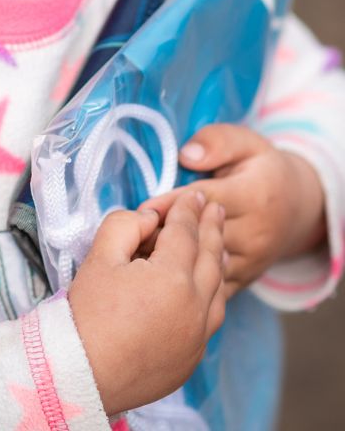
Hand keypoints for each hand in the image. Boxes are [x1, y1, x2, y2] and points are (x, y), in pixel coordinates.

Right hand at [69, 191, 225, 415]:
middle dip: (212, 229)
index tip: (194, 193)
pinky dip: (214, 293)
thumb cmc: (88, 312)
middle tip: (214, 208)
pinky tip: (208, 285)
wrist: (83, 371)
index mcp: (173, 278)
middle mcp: (196, 307)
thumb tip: (148, 220)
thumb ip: (125, 225)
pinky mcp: (193, 356)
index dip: (188, 210)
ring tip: (218, 243)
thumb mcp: (99, 257)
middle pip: (210, 258)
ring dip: (219, 261)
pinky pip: (212, 317)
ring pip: (219, 290)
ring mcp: (198, 335)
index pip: (185, 233)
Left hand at [142, 124, 326, 297]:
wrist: (298, 207)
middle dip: (167, 235)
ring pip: (206, 268)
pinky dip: (184, 283)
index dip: (174, 203)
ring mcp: (252, 261)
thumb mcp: (245, 142)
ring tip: (139, 255)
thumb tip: (187, 156)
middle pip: (205, 237)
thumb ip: (216, 143)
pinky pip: (211, 288)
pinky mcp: (245, 279)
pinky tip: (156, 274)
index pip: (208, 201)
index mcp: (255, 197)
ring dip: (172, 263)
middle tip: (133, 233)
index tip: (145, 208)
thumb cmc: (260, 168)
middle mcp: (256, 233)